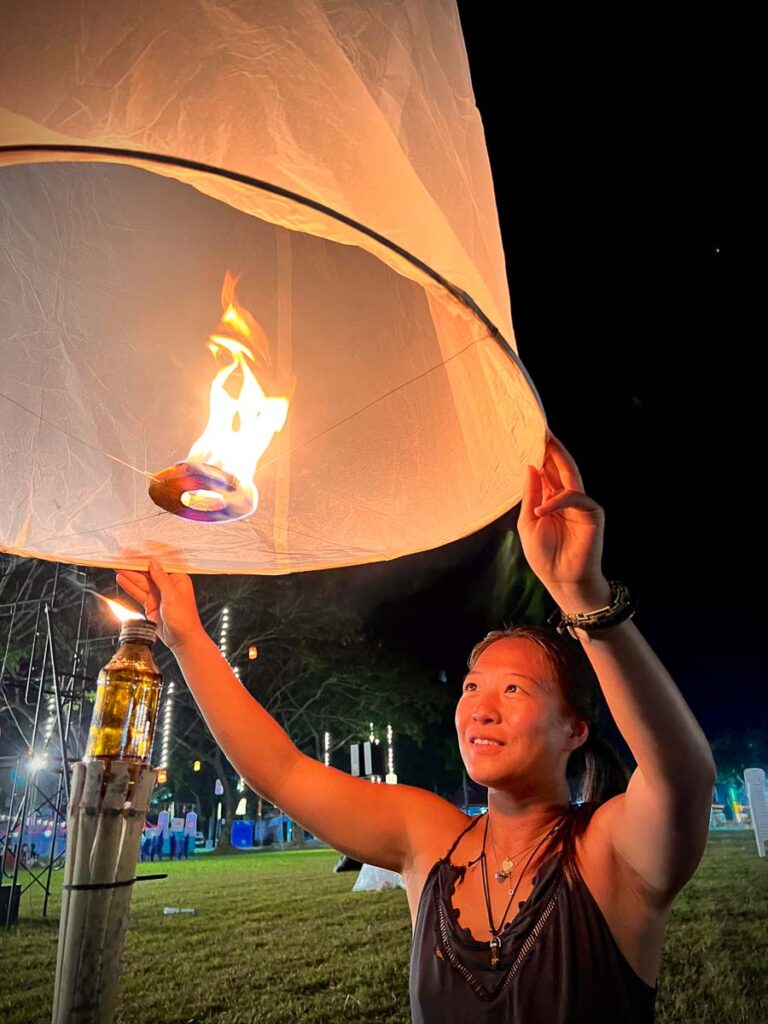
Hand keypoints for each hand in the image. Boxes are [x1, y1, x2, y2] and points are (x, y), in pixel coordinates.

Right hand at [116, 560, 203, 650]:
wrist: (182, 639)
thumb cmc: (184, 618)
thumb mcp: (172, 596)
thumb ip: (161, 579)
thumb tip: (153, 563)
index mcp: (178, 579)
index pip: (160, 565)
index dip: (147, 558)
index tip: (135, 551)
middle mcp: (168, 585)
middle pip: (148, 573)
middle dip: (134, 567)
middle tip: (120, 559)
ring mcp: (159, 595)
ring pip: (141, 583)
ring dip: (129, 576)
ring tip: (116, 567)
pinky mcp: (151, 604)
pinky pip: (138, 593)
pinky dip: (129, 587)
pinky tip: (121, 579)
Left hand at [518, 433, 609, 611]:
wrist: (563, 581)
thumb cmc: (544, 556)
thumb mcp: (528, 522)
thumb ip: (531, 495)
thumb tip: (530, 466)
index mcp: (549, 500)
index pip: (545, 472)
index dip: (539, 455)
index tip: (528, 436)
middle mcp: (565, 498)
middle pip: (559, 467)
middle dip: (551, 449)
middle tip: (541, 429)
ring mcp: (580, 504)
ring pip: (571, 475)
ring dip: (559, 458)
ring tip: (546, 443)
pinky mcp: (592, 512)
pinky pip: (575, 498)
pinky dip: (558, 500)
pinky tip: (543, 509)